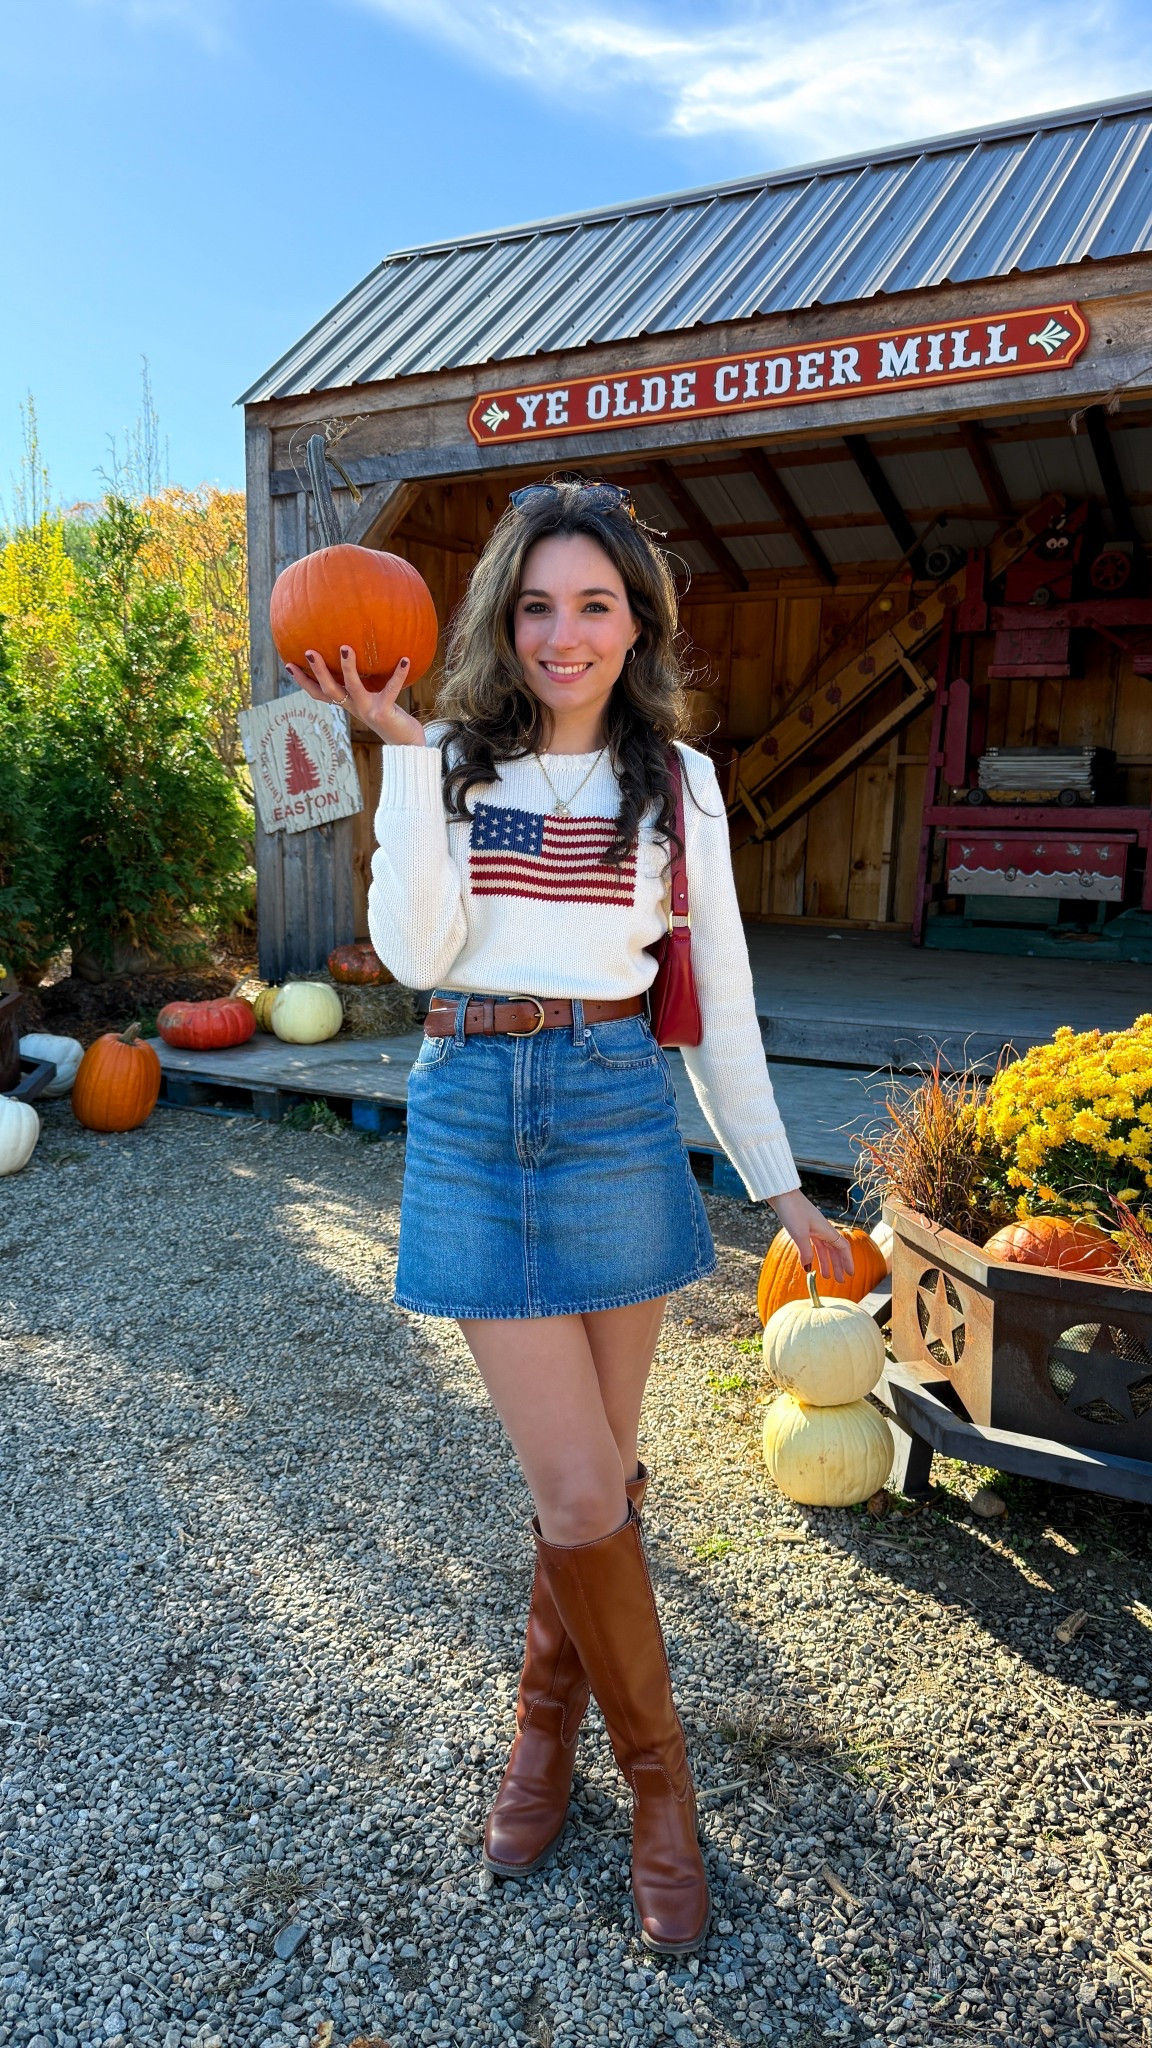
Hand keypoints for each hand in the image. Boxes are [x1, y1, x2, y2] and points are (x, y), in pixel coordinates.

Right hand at [284, 645, 426, 746]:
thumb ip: (366, 682)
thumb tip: (366, 654)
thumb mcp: (373, 698)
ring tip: (345, 648)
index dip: (303, 681)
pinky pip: (391, 689)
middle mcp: (354, 707)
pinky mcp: (384, 712)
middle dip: (317, 671)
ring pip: (352, 687)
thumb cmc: (390, 715)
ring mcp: (367, 710)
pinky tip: (405, 659)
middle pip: (329, 689)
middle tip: (308, 651)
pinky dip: (398, 674)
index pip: (319, 693)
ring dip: (347, 668)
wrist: (406, 743)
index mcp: (348, 703)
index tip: (288, 664)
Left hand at [769, 1189, 855, 1285]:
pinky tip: (810, 1263)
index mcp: (826, 1230)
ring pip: (824, 1248)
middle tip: (840, 1281)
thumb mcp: (799, 1234)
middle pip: (835, 1250)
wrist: (781, 1193)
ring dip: (826, 1262)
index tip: (850, 1274)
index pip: (843, 1248)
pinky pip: (814, 1244)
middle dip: (838, 1265)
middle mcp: (823, 1229)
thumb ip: (805, 1252)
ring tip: (826, 1276)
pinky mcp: (804, 1227)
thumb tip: (808, 1268)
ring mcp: (813, 1228)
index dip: (848, 1261)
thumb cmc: (792, 1209)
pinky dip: (814, 1254)